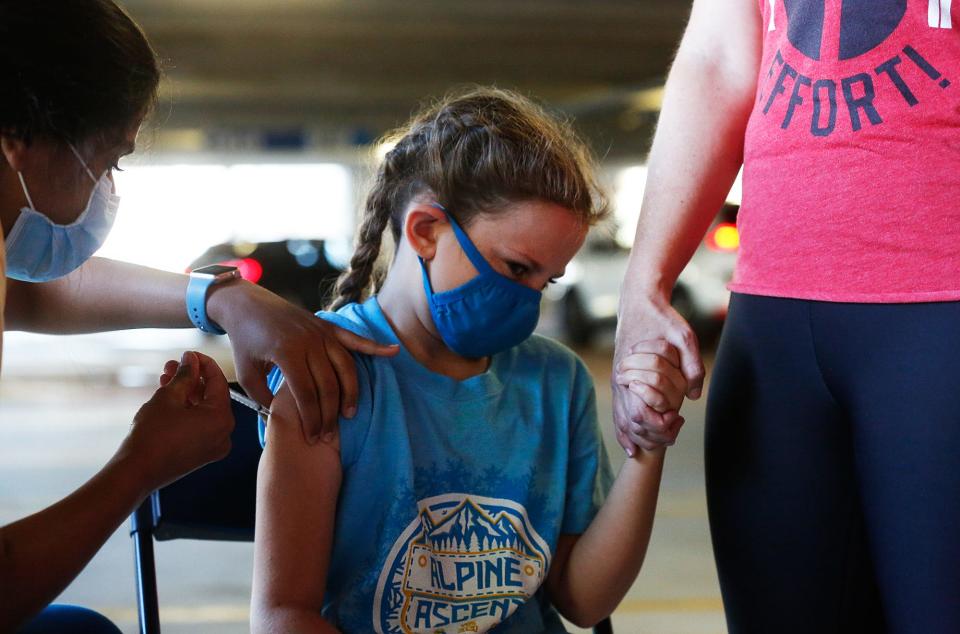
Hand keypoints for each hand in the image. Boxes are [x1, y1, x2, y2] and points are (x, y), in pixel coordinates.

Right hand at [117, 351, 234, 491]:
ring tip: (166, 378)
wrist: (136, 472)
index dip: (203, 364)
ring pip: (204, 410)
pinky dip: (187, 410)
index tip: (189, 354)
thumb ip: (185, 375)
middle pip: (211, 396)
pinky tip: (169, 397)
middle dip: (191, 378)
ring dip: (186, 393)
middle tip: (173, 365)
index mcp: (222, 418)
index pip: (218, 382)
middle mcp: (224, 433)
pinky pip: (200, 425)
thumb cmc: (152, 435)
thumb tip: (191, 359)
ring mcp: (214, 445)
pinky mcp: (202, 453)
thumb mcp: (168, 397)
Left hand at [206, 280, 398, 443]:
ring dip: (351, 392)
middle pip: (328, 385)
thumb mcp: (246, 372)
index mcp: (287, 353)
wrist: (248, 304)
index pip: (307, 393)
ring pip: (345, 367)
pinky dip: (375, 346)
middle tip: (328, 434)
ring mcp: (321, 332)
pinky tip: (393, 351)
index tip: (312, 437)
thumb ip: (263, 397)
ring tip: (350, 413)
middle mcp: (309, 342)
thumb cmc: (245, 341)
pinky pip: (355, 339)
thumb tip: (282, 417)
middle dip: (330, 414)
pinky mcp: (328, 326)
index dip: (312, 419)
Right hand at [613, 291, 703, 455]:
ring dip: (633, 437)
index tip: (675, 423)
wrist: (639, 301)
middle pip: (628, 422)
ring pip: (620, 419)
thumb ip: (692, 365)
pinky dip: (622, 429)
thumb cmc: (662, 319)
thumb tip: (693, 395)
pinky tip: (629, 444)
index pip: (640, 413)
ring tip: (646, 449)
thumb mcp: (685, 337)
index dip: (657, 425)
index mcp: (634, 370)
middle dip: (647, 437)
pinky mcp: (618, 378)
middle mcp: (621, 378)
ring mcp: (617, 379)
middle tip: (669, 438)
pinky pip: (617, 409)